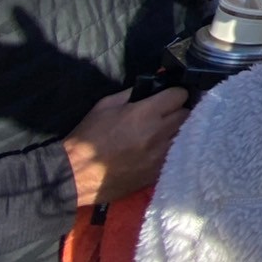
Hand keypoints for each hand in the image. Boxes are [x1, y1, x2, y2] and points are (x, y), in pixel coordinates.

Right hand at [63, 87, 189, 207]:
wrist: (74, 175)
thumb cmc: (87, 138)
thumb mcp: (106, 105)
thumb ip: (132, 93)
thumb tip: (153, 86)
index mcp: (145, 113)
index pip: (179, 95)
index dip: (174, 94)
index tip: (168, 97)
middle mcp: (158, 132)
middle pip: (187, 114)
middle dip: (178, 111)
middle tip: (166, 114)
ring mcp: (160, 154)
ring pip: (186, 135)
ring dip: (178, 131)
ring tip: (165, 132)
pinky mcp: (157, 173)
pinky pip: (176, 155)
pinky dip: (172, 149)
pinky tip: (161, 149)